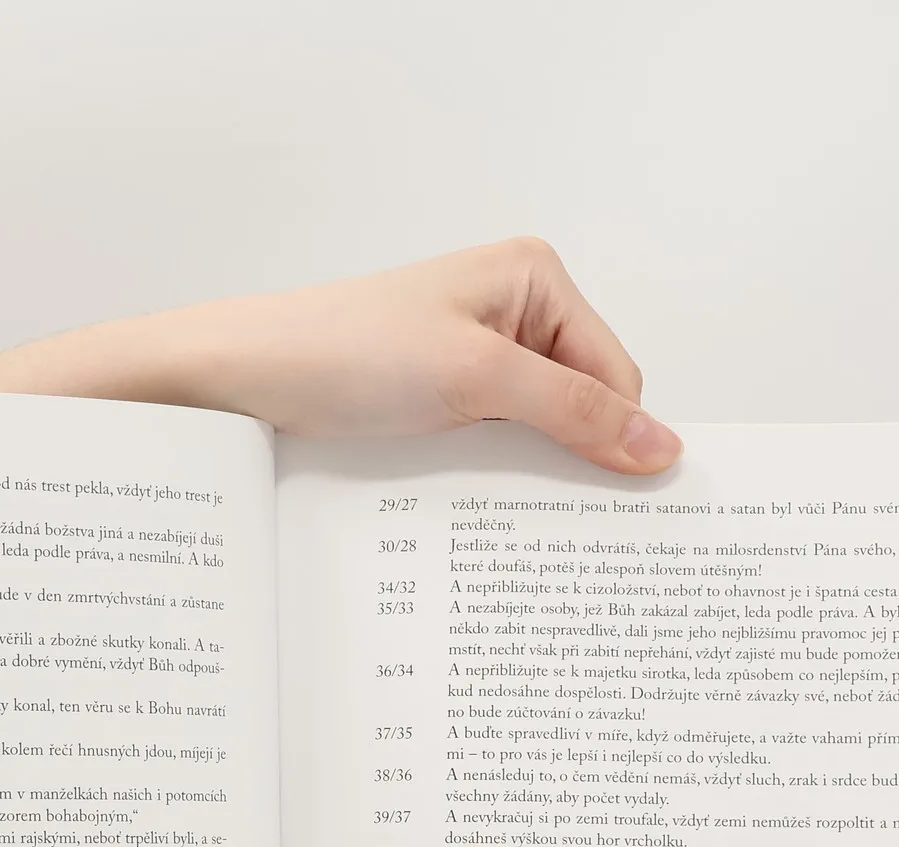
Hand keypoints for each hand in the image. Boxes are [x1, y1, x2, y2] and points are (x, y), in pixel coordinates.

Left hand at [0, 236, 682, 475]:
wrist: (237, 379)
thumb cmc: (340, 354)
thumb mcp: (475, 379)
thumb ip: (574, 413)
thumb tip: (661, 447)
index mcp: (535, 278)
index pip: (617, 376)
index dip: (612, 439)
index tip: (610, 504)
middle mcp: (510, 310)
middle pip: (581, 408)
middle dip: (567, 460)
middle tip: (547, 516)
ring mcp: (472, 356)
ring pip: (536, 435)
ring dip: (521, 474)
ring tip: (489, 501)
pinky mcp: (437, 398)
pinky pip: (492, 446)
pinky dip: (486, 476)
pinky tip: (462, 499)